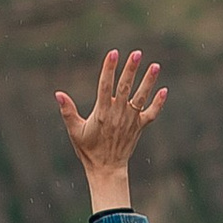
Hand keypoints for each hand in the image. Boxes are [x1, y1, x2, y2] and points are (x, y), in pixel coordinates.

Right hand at [54, 48, 165, 211]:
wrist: (107, 168)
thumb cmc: (88, 149)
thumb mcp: (75, 131)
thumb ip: (68, 111)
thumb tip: (58, 94)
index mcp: (102, 112)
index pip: (105, 86)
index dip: (109, 68)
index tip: (113, 53)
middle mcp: (118, 114)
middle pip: (125, 87)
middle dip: (131, 69)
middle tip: (137, 53)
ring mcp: (131, 120)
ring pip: (141, 97)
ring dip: (148, 82)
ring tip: (155, 66)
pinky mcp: (139, 127)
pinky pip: (151, 114)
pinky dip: (158, 103)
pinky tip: (164, 90)